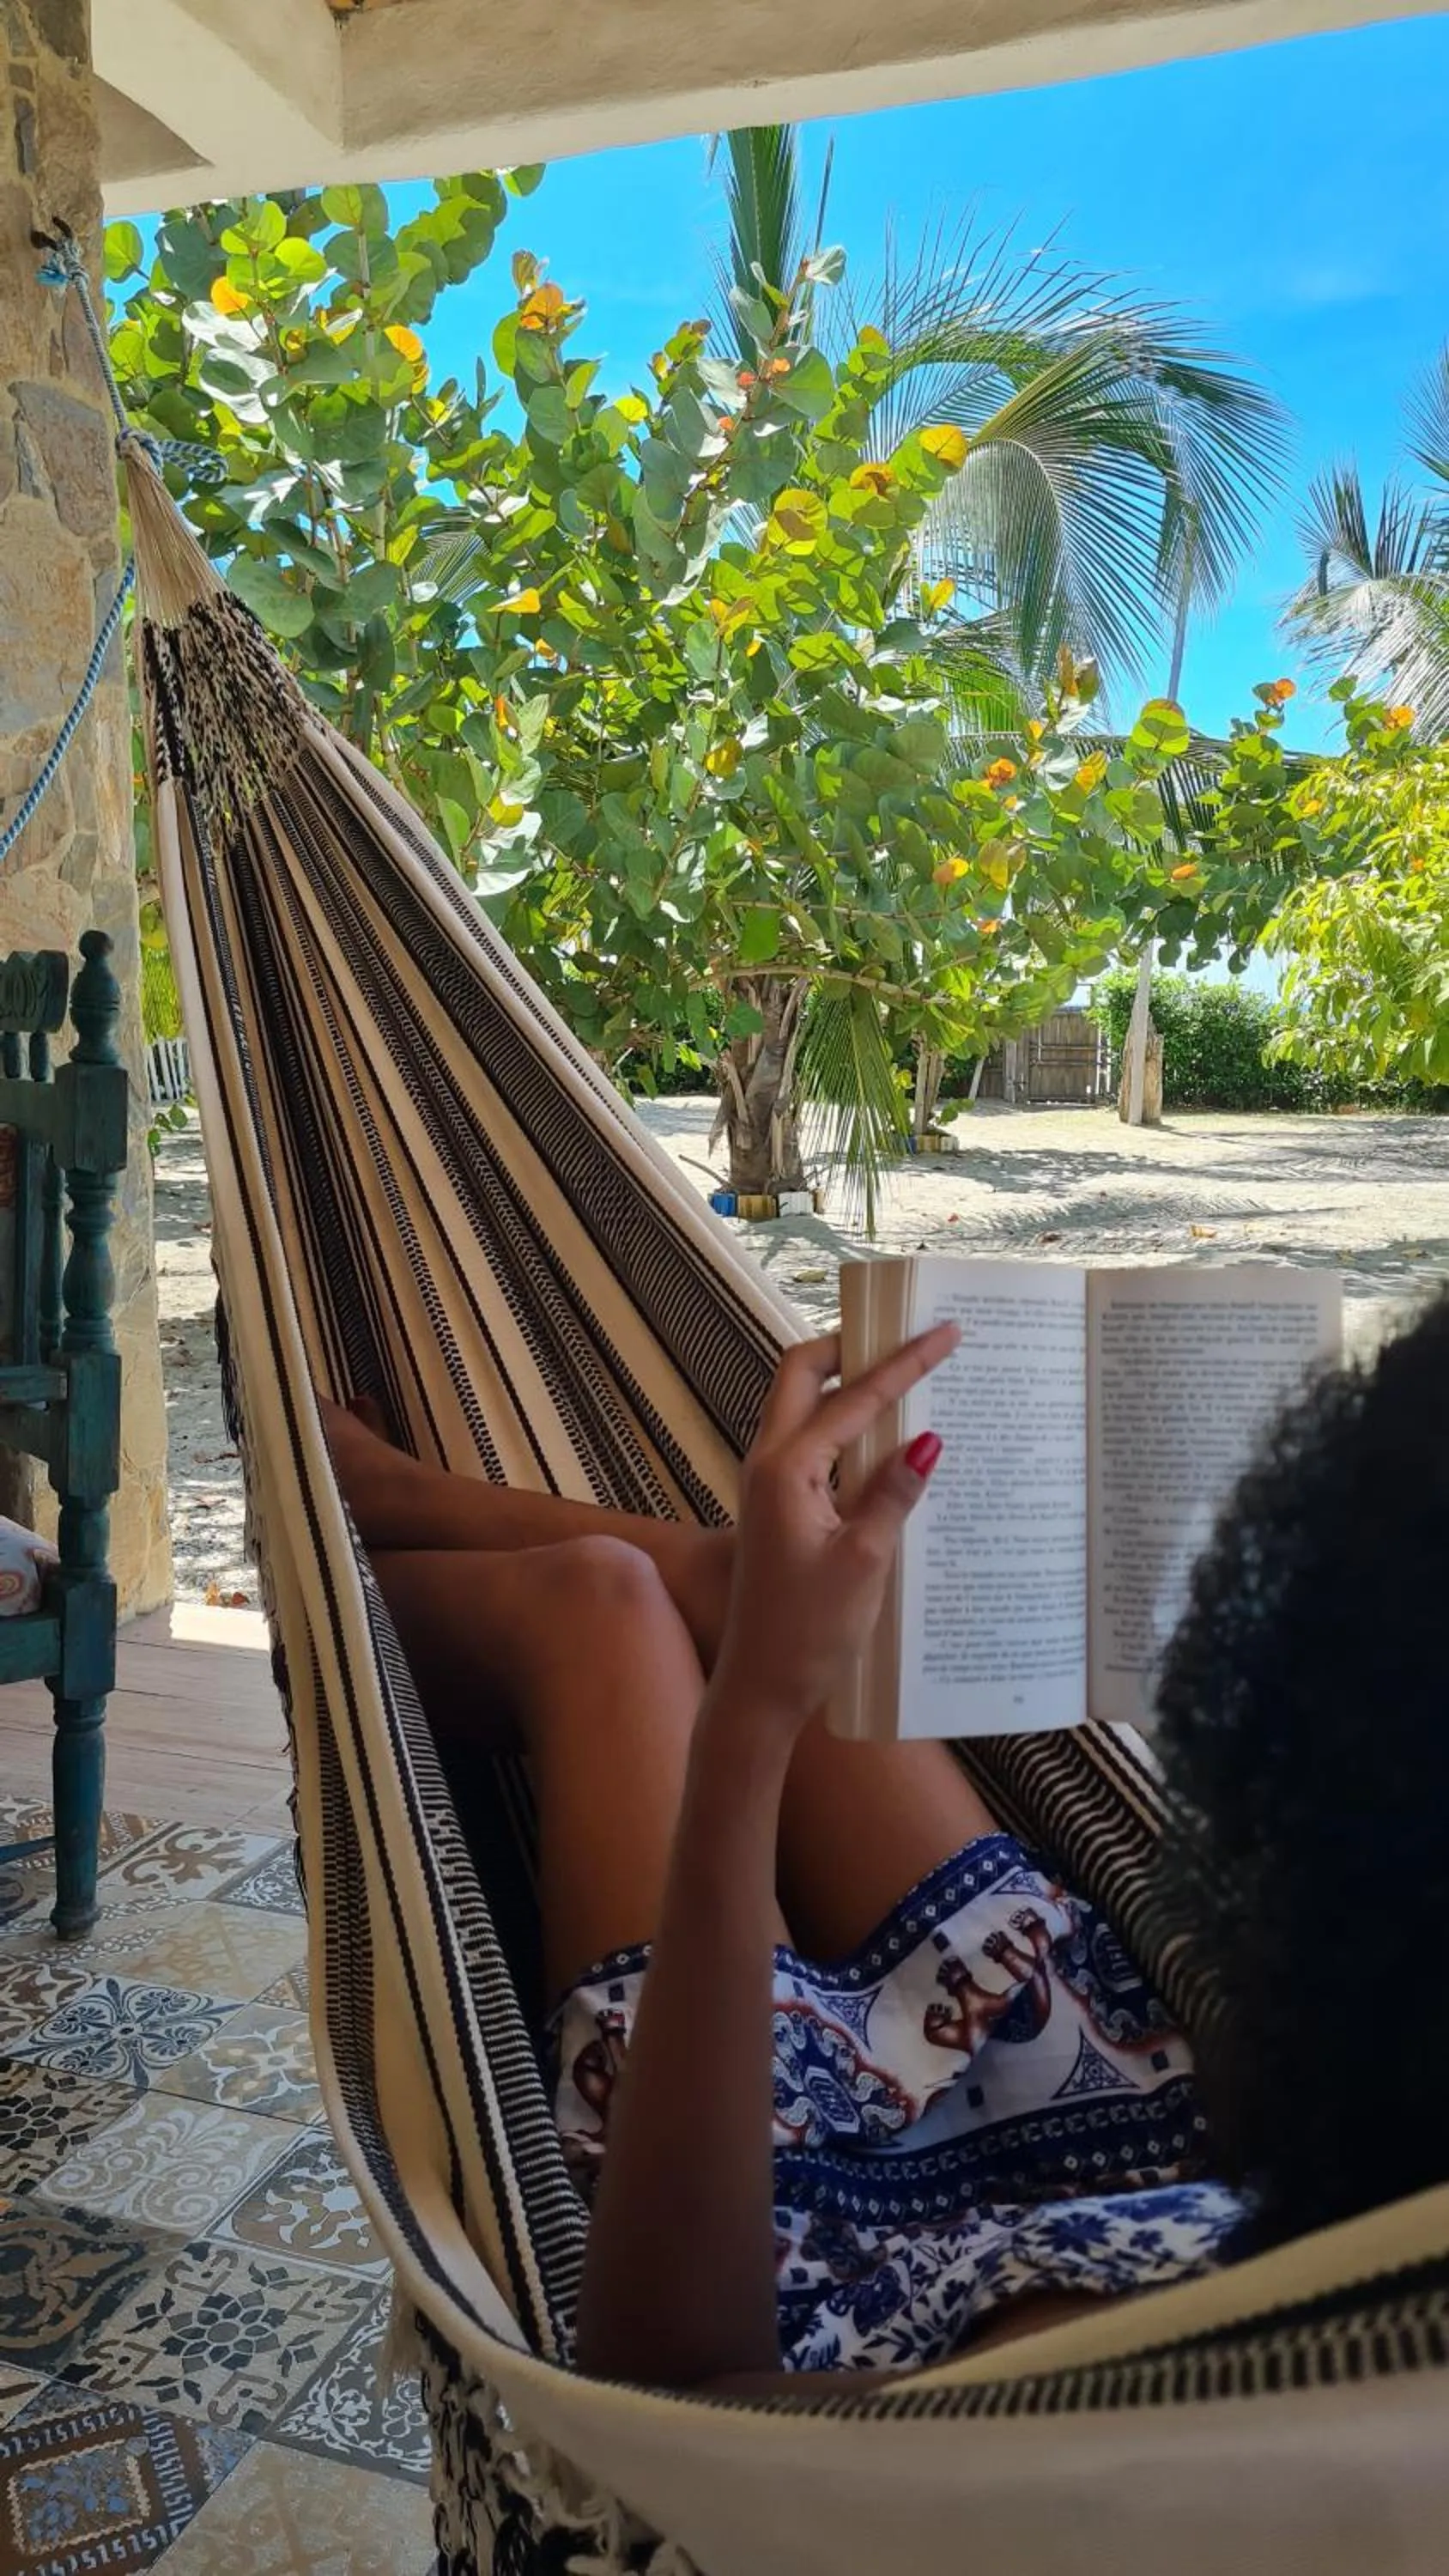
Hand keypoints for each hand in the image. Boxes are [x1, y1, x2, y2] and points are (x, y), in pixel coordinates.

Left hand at [707, 1323, 959, 1747]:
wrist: (761, 1687)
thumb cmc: (809, 1631)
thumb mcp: (865, 1561)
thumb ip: (894, 1492)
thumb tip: (929, 1439)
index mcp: (787, 1469)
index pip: (854, 1397)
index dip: (903, 1362)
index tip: (943, 1331)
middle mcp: (768, 1464)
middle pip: (803, 1374)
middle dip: (852, 1345)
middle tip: (905, 1334)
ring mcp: (768, 1484)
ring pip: (802, 1405)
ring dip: (846, 1382)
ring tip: (901, 1372)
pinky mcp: (777, 1507)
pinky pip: (811, 1443)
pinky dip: (844, 1425)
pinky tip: (885, 1439)